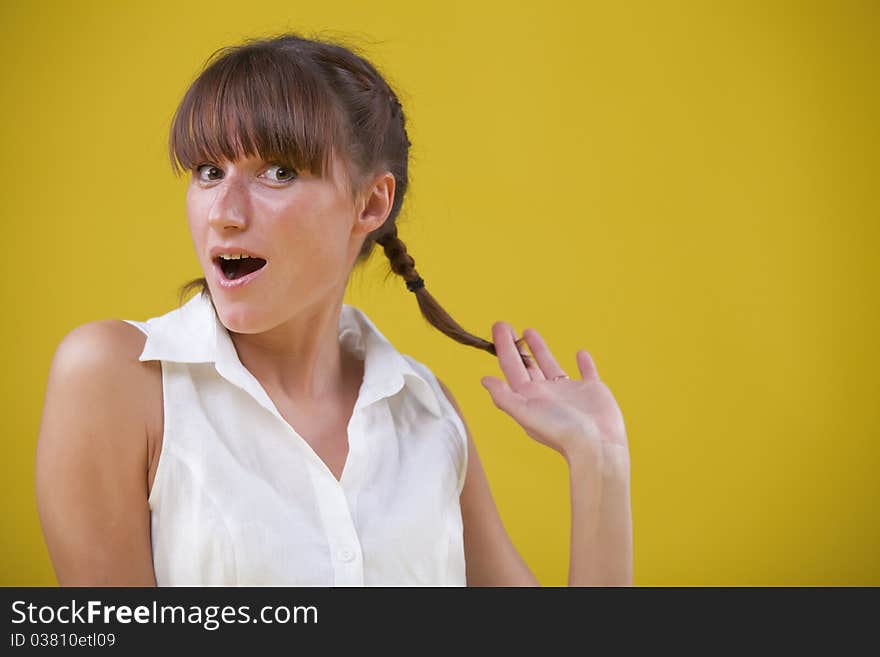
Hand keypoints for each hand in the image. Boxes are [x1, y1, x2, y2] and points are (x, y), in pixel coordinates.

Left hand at [480, 322, 628, 463]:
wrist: (596, 445)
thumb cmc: (560, 431)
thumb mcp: (525, 412)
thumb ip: (504, 396)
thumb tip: (484, 380)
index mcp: (529, 397)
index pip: (511, 367)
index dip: (503, 346)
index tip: (498, 326)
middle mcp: (546, 393)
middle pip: (527, 365)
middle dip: (516, 346)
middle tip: (506, 326)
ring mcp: (569, 392)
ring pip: (551, 365)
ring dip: (540, 350)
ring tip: (529, 332)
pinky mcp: (592, 391)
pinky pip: (586, 372)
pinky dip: (584, 363)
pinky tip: (580, 353)